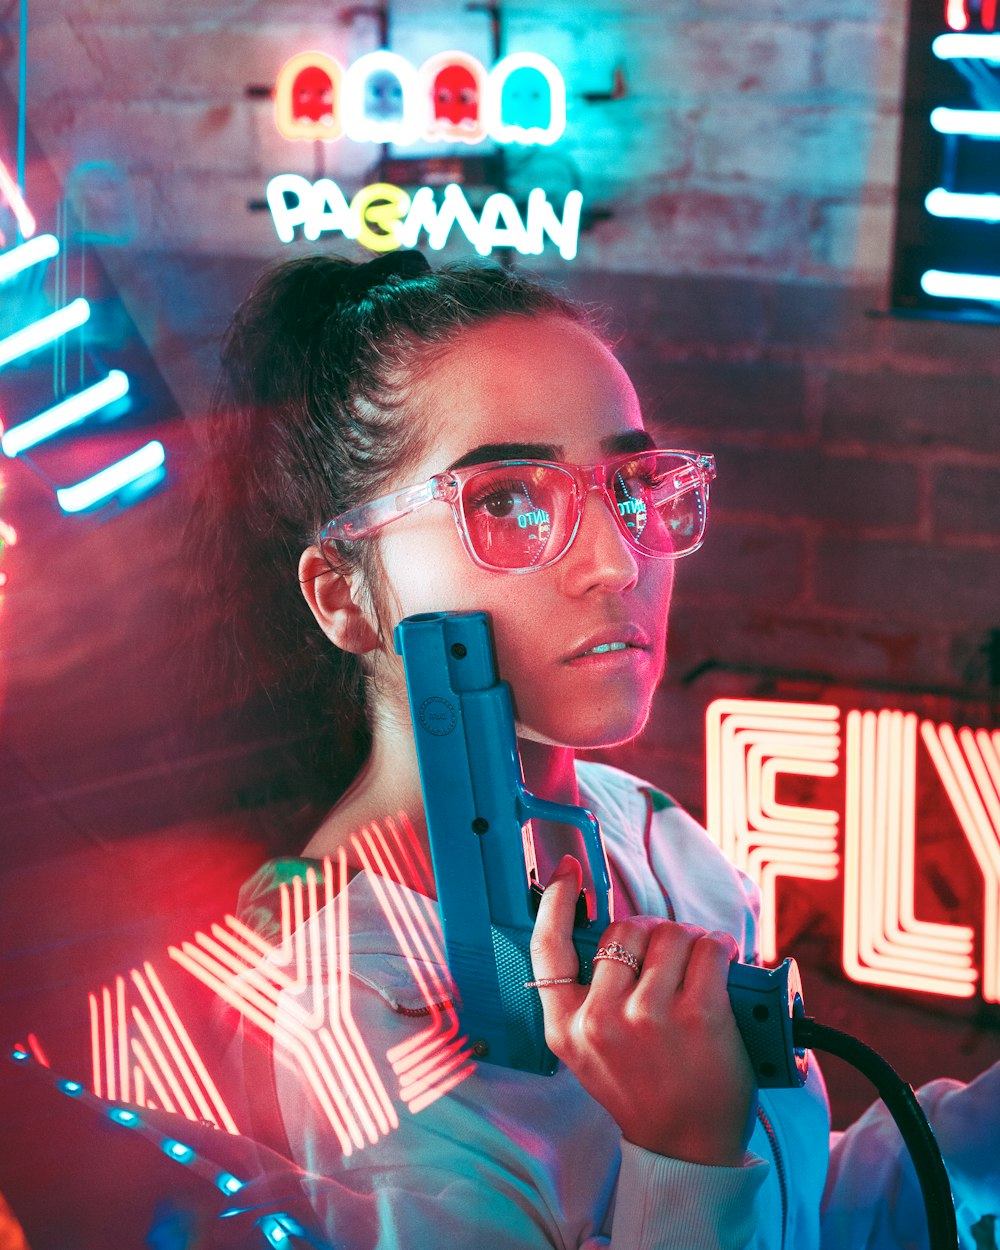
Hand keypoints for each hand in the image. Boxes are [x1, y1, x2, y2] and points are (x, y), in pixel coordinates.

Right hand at [529, 855, 756, 1164]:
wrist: (687, 1149)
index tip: (568, 870)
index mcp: (565, 1028)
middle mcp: (599, 1020)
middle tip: (668, 959)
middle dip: (651, 933)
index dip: (555, 900)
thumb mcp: (591, 1050)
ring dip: (689, 940)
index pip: (547, 947)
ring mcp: (648, 1018)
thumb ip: (590, 995)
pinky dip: (719, 948)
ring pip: (668, 933)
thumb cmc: (645, 1089)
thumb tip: (613, 931)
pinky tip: (721, 963)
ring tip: (697, 967)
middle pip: (624, 930)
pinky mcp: (697, 1016)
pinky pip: (707, 949)